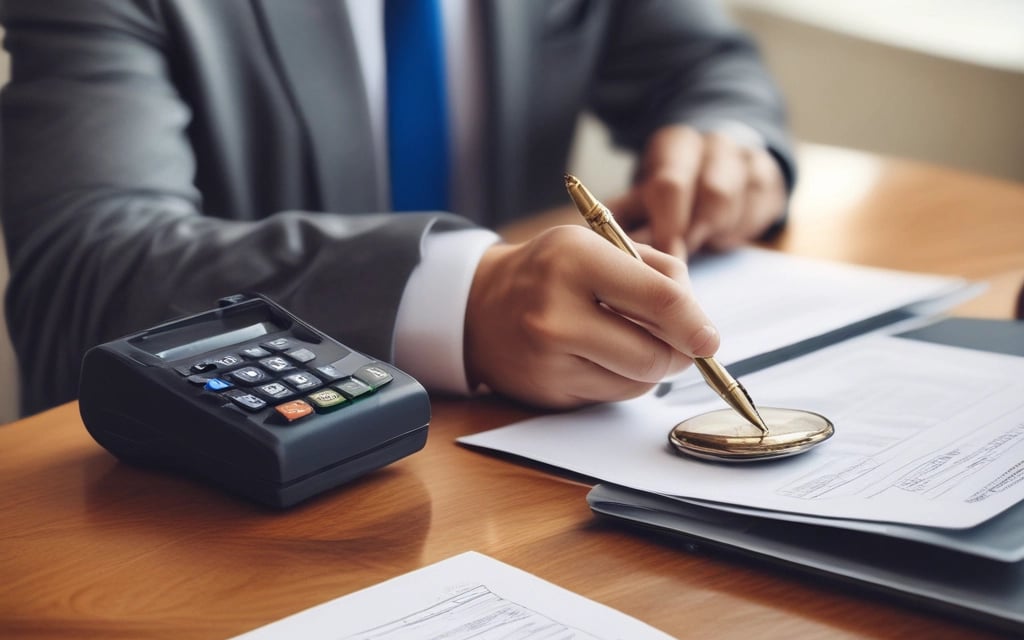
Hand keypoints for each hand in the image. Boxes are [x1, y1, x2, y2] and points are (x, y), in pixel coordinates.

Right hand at [464, 225, 718, 408]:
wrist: (478, 306)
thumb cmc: (550, 271)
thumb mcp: (599, 245)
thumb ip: (658, 273)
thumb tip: (699, 326)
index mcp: (576, 257)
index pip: (660, 299)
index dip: (696, 324)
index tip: (711, 339)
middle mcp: (556, 309)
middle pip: (653, 354)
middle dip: (679, 354)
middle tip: (681, 345)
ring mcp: (548, 357)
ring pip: (638, 382)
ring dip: (651, 368)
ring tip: (628, 341)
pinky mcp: (548, 391)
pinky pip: (613, 397)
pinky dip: (622, 380)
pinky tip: (600, 357)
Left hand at [611, 124, 786, 258]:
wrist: (716, 166)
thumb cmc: (670, 195)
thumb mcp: (642, 200)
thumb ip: (627, 223)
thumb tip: (608, 256)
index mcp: (673, 145)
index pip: (670, 185)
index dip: (667, 228)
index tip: (661, 258)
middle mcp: (711, 144)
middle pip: (712, 193)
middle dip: (694, 234)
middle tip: (682, 263)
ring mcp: (744, 158)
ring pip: (735, 205)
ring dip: (715, 232)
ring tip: (700, 241)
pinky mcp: (768, 178)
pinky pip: (758, 212)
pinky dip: (738, 231)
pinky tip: (722, 234)